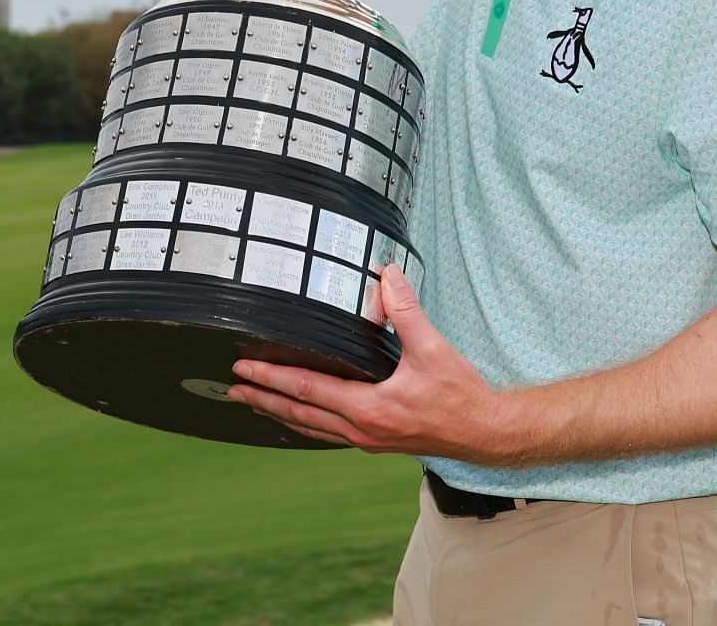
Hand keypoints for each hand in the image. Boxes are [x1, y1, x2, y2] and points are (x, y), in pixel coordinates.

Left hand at [225, 264, 528, 464]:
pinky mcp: (376, 441)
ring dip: (279, 413)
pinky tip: (299, 417)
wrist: (484, 433)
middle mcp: (361, 430)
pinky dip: (305, 424)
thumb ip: (406, 311)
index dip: (272, 377)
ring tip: (253, 402)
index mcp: (369, 408)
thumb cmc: (460, 396)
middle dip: (262, 397)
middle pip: (298, 414)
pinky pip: (328, 434)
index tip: (244, 367)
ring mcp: (367, 439)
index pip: (306, 390)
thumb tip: (386, 275)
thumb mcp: (433, 349)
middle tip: (232, 386)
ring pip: (310, 429)